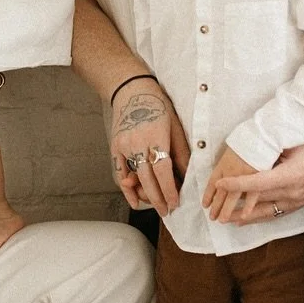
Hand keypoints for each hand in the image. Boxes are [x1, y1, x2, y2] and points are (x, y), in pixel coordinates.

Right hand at [109, 76, 187, 216]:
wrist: (131, 91)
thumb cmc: (158, 106)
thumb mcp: (176, 126)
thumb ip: (181, 152)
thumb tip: (187, 176)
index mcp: (156, 136)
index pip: (163, 171)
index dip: (169, 190)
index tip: (175, 203)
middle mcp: (137, 143)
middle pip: (148, 179)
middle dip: (158, 199)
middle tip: (167, 211)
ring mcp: (124, 146)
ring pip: (134, 179)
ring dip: (146, 196)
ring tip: (157, 205)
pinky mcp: (115, 148)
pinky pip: (120, 173)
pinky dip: (127, 189)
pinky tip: (136, 200)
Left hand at [205, 125, 303, 224]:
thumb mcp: (292, 142)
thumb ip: (270, 152)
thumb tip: (246, 157)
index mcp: (291, 175)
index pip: (257, 184)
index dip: (236, 184)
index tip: (219, 183)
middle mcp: (294, 192)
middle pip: (258, 201)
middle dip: (234, 204)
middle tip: (213, 207)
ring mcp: (299, 200)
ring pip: (266, 211)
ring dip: (244, 216)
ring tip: (224, 218)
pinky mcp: (301, 202)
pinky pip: (276, 213)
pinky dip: (259, 217)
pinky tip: (245, 220)